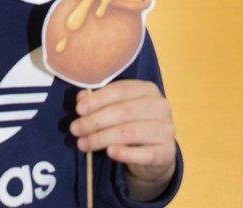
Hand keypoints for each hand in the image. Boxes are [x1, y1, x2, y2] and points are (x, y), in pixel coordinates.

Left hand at [70, 80, 176, 201]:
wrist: (156, 152)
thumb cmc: (133, 124)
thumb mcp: (117, 109)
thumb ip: (100, 101)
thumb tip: (81, 98)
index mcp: (147, 89)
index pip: (120, 90)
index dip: (98, 99)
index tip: (79, 109)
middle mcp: (160, 106)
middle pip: (123, 111)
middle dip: (95, 121)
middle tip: (75, 129)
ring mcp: (166, 129)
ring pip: (129, 132)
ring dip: (102, 138)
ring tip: (83, 144)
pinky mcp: (166, 152)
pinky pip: (143, 153)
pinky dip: (124, 153)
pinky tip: (109, 153)